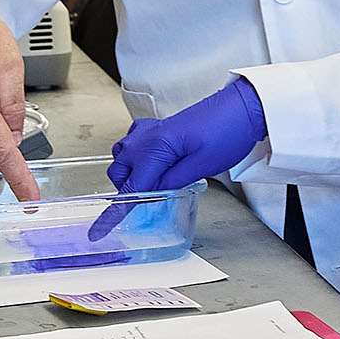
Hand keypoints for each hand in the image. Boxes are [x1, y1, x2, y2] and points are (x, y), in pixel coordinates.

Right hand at [98, 79, 266, 234]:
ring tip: (158, 182)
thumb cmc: (227, 132)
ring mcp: (150, 129)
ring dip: (133, 173)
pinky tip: (157, 163)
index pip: (130, 189)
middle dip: (131, 189)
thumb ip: (173, 182)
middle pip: (120, 173)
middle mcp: (146, 137)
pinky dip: (138, 157)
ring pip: (123, 157)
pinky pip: (134, 143)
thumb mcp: (202, 166)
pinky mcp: (158, 126)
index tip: (98, 231)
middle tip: (154, 200)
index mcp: (155, 148)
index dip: (113, 214)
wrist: (241, 107)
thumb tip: (154, 193)